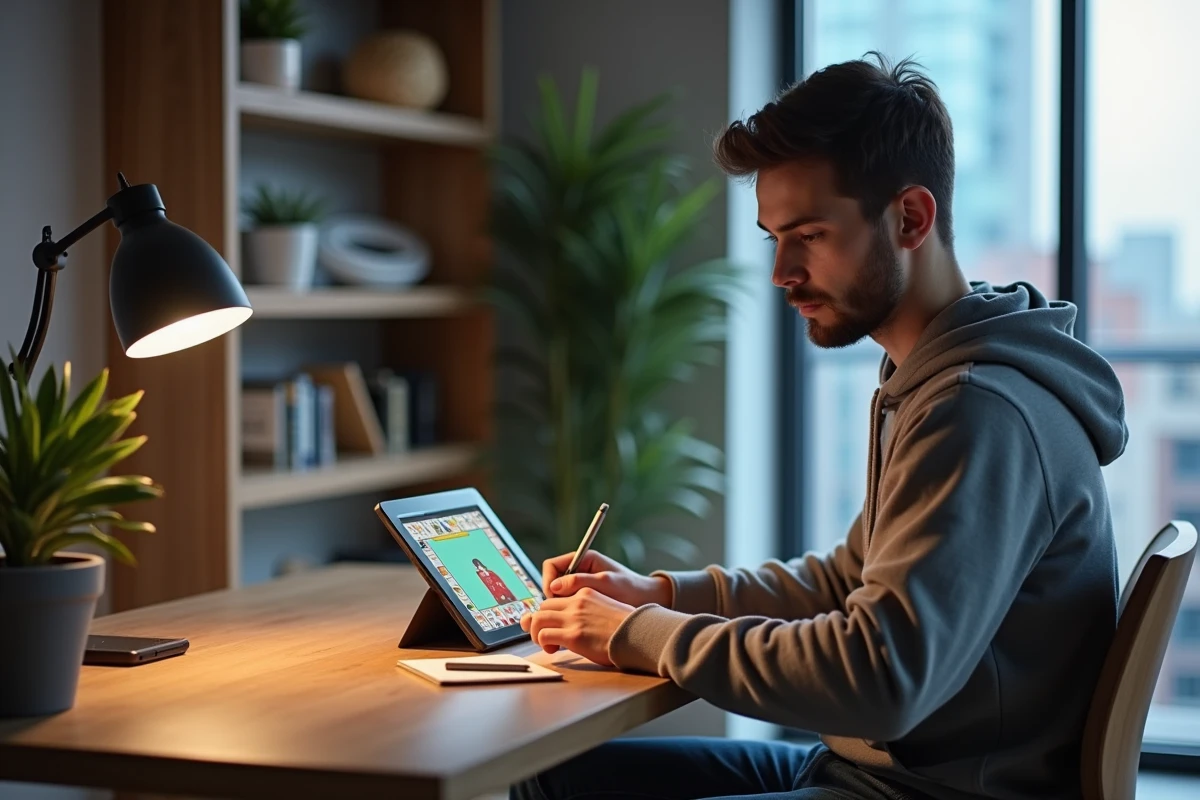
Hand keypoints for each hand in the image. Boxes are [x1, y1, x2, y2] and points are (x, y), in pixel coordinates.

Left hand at [520, 587, 633, 664]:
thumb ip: (588, 610)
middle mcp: (577, 602)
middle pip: (543, 607)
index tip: (547, 621)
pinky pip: (544, 635)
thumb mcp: (606, 608)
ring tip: (545, 644)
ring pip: (538, 619)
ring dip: (537, 632)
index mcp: (585, 593)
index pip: (555, 597)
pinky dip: (543, 643)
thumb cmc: (627, 626)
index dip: (548, 611)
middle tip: (544, 635)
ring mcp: (574, 618)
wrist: (638, 634)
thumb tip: (578, 621)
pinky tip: (553, 650)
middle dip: (539, 621)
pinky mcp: (573, 635)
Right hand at [541, 550, 672, 607]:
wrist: (647, 599)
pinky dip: (567, 612)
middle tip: (559, 612)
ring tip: (567, 619)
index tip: (552, 597)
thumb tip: (555, 587)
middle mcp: (579, 570)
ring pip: (558, 595)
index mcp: (583, 559)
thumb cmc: (631, 588)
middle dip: (552, 597)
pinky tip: (573, 622)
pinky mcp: (584, 597)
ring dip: (559, 607)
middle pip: (552, 581)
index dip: (548, 581)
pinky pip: (567, 603)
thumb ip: (580, 582)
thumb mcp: (606, 583)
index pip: (552, 566)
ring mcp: (581, 584)